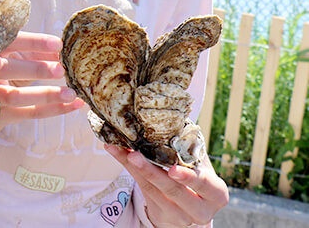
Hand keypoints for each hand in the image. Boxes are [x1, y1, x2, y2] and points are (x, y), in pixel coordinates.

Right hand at [0, 32, 83, 176]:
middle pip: (8, 70)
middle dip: (35, 70)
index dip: (32, 43)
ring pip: (16, 97)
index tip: (57, 43)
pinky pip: (28, 113)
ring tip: (71, 93)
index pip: (7, 43)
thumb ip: (23, 49)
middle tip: (60, 69)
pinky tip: (74, 106)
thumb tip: (58, 47)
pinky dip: (53, 110)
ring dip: (45, 95)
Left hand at [105, 145, 228, 226]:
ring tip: (119, 149)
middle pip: (173, 190)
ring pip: (152, 190)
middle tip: (135, 156)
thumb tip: (175, 118)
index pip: (204, 185)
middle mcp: (200, 209)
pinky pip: (142, 189)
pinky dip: (129, 170)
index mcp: (216, 193)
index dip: (189, 178)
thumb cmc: (196, 178)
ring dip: (133, 167)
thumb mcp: (200, 167)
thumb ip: (191, 149)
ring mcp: (180, 216)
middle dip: (152, 172)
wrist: (189, 207)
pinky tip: (118, 153)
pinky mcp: (160, 215)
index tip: (172, 169)